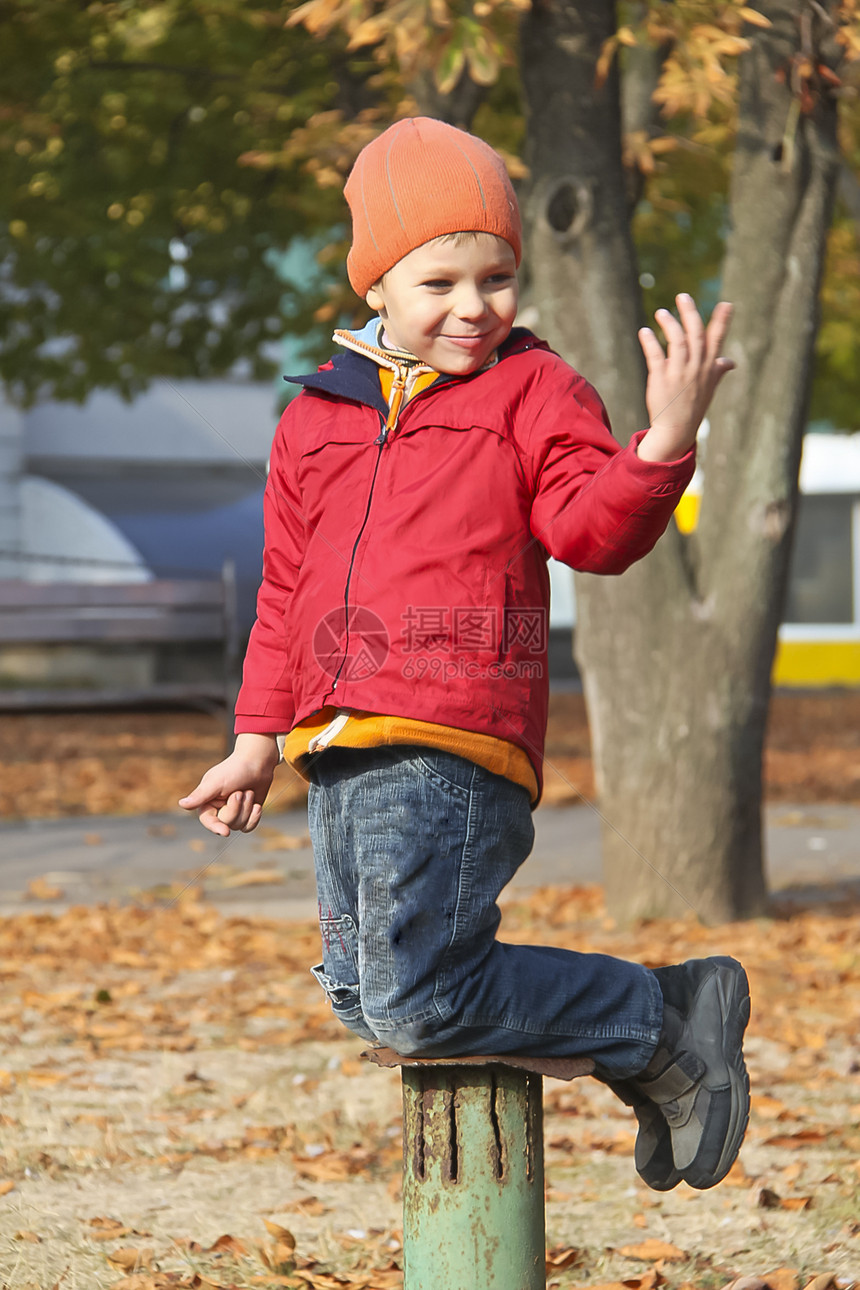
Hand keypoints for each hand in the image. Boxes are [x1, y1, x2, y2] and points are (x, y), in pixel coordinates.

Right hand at [178, 732, 279, 836]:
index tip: (225, 832)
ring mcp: (233, 814)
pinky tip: (257, 804)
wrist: (257, 763)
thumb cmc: (235, 770)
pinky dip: (255, 815)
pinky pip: (249, 827)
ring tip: (247, 792)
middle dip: (237, 807)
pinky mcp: (246, 815)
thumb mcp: (216, 782)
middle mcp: (218, 810)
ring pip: (239, 825)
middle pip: (227, 823)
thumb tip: (182, 804)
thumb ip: (200, 795)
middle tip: (239, 791)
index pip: (207, 820)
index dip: (215, 827)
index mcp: (207, 802)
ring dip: (247, 807)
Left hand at [637, 295, 733, 462]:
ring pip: (677, 342)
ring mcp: (679, 374)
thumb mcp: (710, 387)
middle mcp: (696, 368)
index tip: (726, 304)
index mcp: (708, 367)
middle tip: (682, 296)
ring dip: (669, 325)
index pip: (717, 340)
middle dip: (690, 314)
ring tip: (661, 312)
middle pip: (695, 335)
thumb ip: (718, 370)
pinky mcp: (661, 380)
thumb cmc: (693, 406)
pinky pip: (655, 357)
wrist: (677, 429)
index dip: (721, 321)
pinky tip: (643, 332)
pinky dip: (649, 342)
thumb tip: (731, 362)